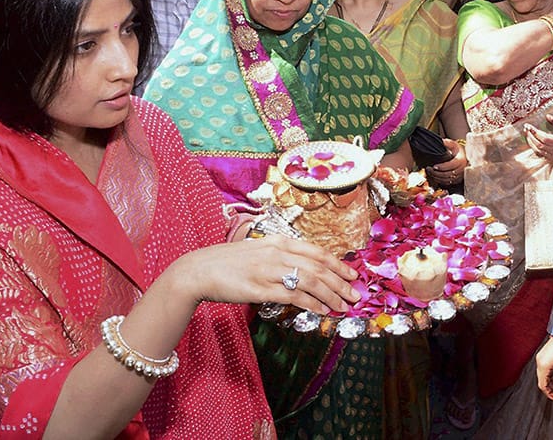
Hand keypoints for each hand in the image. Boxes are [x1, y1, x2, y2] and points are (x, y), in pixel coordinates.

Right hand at [168, 234, 360, 313]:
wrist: (198, 270)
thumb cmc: (227, 263)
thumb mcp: (257, 251)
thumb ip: (279, 256)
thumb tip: (302, 270)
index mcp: (278, 242)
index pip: (316, 252)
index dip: (337, 264)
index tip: (352, 275)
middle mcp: (277, 253)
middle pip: (318, 267)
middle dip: (340, 282)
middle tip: (355, 295)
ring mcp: (270, 270)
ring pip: (310, 281)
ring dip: (331, 295)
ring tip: (343, 307)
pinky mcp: (261, 289)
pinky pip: (294, 296)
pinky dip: (311, 304)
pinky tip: (321, 310)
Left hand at [425, 138, 467, 186]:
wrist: (465, 157)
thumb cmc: (458, 150)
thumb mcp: (454, 144)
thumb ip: (447, 143)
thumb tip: (441, 141)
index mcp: (461, 160)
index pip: (451, 165)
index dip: (442, 167)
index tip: (434, 166)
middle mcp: (461, 169)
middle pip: (447, 174)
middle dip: (436, 173)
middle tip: (429, 170)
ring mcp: (460, 176)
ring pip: (447, 180)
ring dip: (437, 178)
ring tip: (430, 173)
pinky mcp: (458, 180)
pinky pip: (449, 183)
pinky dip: (441, 181)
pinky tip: (435, 177)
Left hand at [524, 114, 552, 164]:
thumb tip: (548, 116)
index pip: (544, 138)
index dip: (535, 132)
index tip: (529, 126)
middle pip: (539, 145)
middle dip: (530, 136)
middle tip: (526, 129)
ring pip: (539, 151)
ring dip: (531, 142)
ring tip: (527, 134)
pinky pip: (541, 155)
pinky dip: (535, 148)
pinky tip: (533, 142)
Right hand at [535, 337, 552, 400]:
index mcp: (543, 366)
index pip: (542, 385)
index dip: (549, 393)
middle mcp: (539, 362)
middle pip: (542, 380)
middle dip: (550, 386)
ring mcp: (540, 357)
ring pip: (543, 374)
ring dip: (551, 379)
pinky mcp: (543, 354)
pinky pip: (545, 367)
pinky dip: (551, 372)